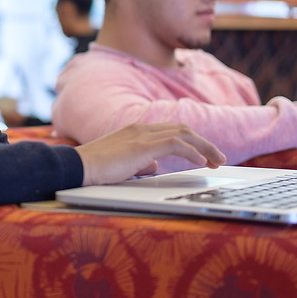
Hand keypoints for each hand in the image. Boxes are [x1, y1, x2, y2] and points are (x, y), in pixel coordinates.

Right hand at [74, 122, 224, 185]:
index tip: (205, 155)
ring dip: (204, 147)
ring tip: (217, 161)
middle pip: (182, 129)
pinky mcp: (142, 146)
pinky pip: (175, 144)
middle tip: (219, 158)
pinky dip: (192, 152)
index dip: (192, 141)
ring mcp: (142, 135)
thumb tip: (154, 166)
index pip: (172, 130)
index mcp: (137, 131)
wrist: (78, 167)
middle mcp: (142, 128)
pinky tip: (201, 162)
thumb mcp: (123, 164)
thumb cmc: (96, 168)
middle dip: (204, 143)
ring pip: (183, 134)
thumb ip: (140, 162)